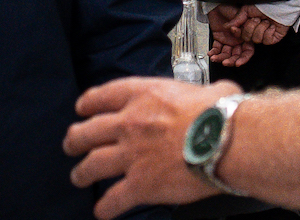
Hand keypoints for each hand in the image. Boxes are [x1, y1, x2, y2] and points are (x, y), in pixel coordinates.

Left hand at [65, 77, 237, 218]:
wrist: (227, 141)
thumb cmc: (224, 114)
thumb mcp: (211, 90)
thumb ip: (202, 94)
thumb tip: (217, 94)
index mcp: (146, 96)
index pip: (105, 95)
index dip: (89, 102)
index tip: (84, 108)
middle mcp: (131, 124)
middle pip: (87, 131)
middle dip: (76, 139)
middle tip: (72, 143)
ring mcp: (132, 156)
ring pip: (91, 165)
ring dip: (82, 173)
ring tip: (79, 177)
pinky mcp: (140, 185)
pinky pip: (113, 199)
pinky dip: (105, 207)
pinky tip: (103, 211)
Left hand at [203, 6, 254, 66]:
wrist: (218, 5)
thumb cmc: (230, 8)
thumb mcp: (239, 16)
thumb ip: (241, 25)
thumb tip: (238, 32)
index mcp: (245, 36)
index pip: (247, 51)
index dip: (244, 58)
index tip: (238, 63)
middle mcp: (237, 40)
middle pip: (236, 55)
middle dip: (231, 61)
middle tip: (225, 63)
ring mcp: (228, 40)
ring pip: (226, 54)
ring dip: (220, 58)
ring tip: (215, 58)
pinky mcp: (219, 39)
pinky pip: (217, 48)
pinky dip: (213, 52)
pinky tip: (211, 53)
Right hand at [233, 5, 288, 44]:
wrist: (280, 3)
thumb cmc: (266, 3)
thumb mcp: (247, 9)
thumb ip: (237, 19)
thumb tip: (226, 26)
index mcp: (249, 25)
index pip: (240, 34)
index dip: (237, 32)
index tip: (234, 28)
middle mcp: (256, 31)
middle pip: (247, 38)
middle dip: (251, 27)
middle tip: (257, 18)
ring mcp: (265, 35)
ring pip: (256, 39)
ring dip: (261, 28)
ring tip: (265, 20)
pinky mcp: (274, 38)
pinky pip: (266, 40)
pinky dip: (268, 32)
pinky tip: (271, 25)